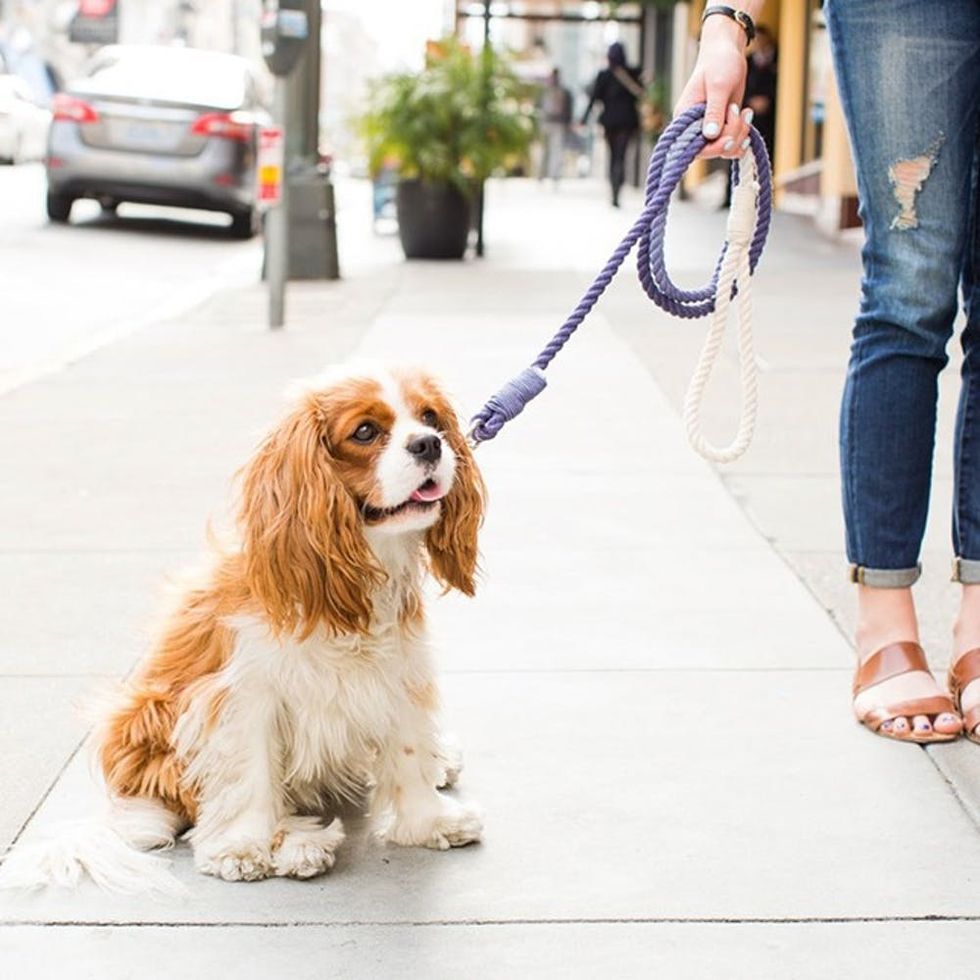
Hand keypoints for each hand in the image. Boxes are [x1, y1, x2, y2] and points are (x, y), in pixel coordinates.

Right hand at [675, 16, 752, 159]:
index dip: (713, 148)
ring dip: (740, 134)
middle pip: (712, 150)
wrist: (727, 52)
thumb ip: (714, 111)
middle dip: (731, 136)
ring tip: (746, 112)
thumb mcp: (718, 86)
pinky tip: (747, 119)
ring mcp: (709, 128)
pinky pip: (732, 143)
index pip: (694, 147)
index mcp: (685, 119)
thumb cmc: (719, 63)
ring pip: (725, 148)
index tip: (729, 138)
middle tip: (739, 112)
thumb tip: (710, 135)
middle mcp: (694, 128)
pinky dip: (743, 136)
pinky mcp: (722, 126)